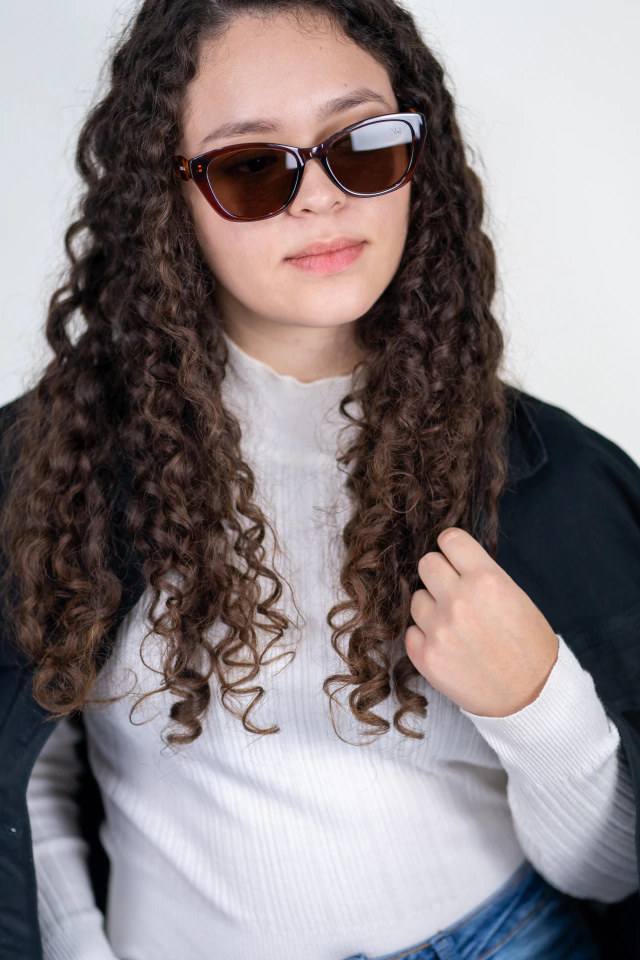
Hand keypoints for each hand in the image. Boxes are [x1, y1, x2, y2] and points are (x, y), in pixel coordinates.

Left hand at [405, 527, 558, 717]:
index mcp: (486, 580)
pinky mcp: (426, 657)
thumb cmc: (528, 645)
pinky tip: (448, 646)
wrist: (530, 697)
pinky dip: (425, 637)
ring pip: (416, 599)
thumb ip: (482, 575)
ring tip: (456, 625)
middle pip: (426, 563)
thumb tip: (453, 560)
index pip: (449, 539)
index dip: (452, 547)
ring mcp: (439, 629)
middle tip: (453, 590)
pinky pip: (411, 632)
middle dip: (439, 574)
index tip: (454, 557)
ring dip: (432, 608)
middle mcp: (459, 601)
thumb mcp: (516, 596)